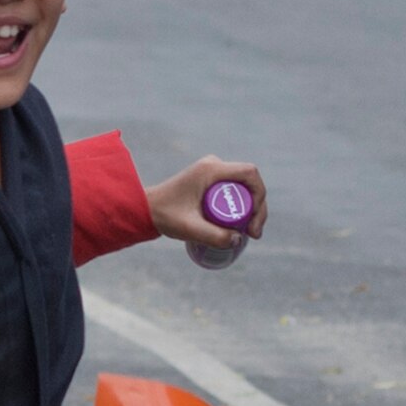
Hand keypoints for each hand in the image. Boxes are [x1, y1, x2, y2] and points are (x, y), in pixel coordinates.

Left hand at [150, 158, 264, 255]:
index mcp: (211, 169)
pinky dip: (242, 206)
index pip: (250, 174)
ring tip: (248, 233)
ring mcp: (213, 171)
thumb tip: (238, 240)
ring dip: (251, 208)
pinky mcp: (211, 180)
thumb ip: (212, 236)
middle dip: (257, 208)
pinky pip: (235, 190)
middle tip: (253, 233)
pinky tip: (241, 225)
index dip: (260, 196)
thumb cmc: (164, 215)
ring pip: (244, 187)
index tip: (253, 222)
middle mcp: (214, 165)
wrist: (145, 209)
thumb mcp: (188, 228)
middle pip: (250, 182)